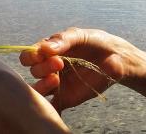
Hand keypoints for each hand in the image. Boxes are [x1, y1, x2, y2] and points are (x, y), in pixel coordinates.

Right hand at [21, 27, 145, 109]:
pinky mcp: (66, 98)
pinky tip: (50, 108)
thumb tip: (44, 48)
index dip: (31, 56)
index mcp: (48, 52)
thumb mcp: (79, 35)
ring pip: (38, 90)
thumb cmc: (96, 42)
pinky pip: (52, 107)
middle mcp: (49, 69)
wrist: (117, 57)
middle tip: (60, 62)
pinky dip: (48, 111)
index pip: (29, 56)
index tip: (43, 53)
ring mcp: (56, 84)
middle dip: (43, 67)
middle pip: (34, 72)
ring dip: (42, 86)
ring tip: (56, 79)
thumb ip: (62, 40)